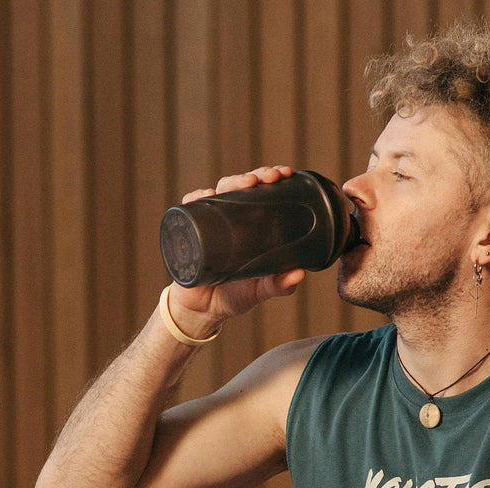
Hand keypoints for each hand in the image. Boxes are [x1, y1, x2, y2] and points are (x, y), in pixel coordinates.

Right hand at [166, 166, 308, 333]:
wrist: (202, 310)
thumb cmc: (234, 296)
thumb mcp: (260, 290)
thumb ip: (279, 284)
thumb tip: (299, 274)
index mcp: (250, 225)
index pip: (262, 193)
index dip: (272, 179)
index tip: (285, 174)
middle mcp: (230, 219)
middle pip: (241, 186)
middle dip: (256, 176)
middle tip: (271, 178)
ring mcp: (209, 223)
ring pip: (219, 191)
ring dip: (232, 182)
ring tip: (246, 183)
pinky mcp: (189, 232)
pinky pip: (189, 209)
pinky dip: (195, 199)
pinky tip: (204, 196)